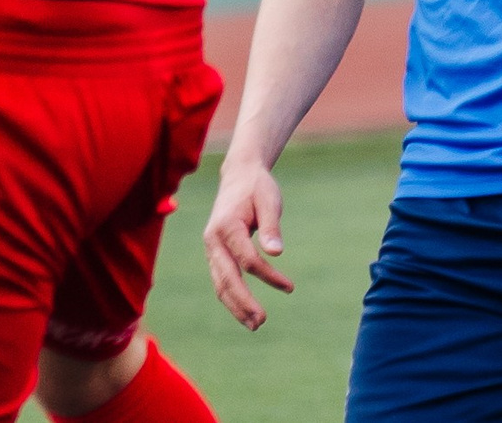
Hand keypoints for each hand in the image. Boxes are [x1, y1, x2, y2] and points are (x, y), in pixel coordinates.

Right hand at [203, 162, 293, 330]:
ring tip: (255, 325)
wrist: (238, 176)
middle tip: (262, 322)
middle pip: (227, 279)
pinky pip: (222, 280)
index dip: (268, 276)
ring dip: (236, 306)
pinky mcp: (215, 255)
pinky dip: (232, 297)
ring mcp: (211, 249)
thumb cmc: (257, 188)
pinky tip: (246, 311)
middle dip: (244, 303)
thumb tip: (277, 254)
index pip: (247, 259)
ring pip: (220, 284)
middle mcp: (213, 241)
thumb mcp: (269, 200)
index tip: (290, 287)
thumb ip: (272, 226)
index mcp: (226, 226)